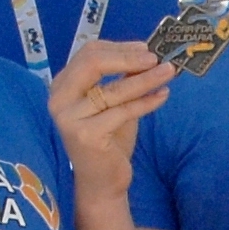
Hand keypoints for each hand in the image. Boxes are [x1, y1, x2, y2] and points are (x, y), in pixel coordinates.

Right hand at [50, 38, 171, 189]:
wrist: (101, 182)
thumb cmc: (108, 140)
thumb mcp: (114, 103)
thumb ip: (123, 79)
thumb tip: (147, 53)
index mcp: (62, 85)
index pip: (88, 53)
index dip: (119, 47)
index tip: (145, 49)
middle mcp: (59, 99)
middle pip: (93, 63)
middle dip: (128, 58)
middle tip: (156, 58)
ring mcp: (70, 118)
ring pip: (113, 89)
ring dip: (145, 79)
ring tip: (168, 73)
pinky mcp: (86, 135)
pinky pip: (122, 111)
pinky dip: (146, 102)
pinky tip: (162, 96)